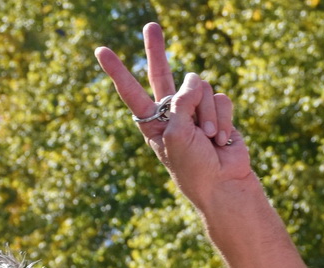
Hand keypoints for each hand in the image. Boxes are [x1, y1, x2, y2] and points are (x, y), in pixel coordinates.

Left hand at [96, 24, 249, 211]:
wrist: (222, 184)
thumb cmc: (193, 166)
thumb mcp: (176, 134)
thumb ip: (180, 102)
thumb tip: (194, 83)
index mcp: (153, 122)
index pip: (131, 92)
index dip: (117, 71)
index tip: (100, 51)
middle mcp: (172, 112)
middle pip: (161, 73)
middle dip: (156, 50)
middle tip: (151, 26)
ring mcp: (196, 111)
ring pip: (200, 87)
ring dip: (206, 113)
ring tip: (208, 138)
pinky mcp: (218, 112)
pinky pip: (220, 99)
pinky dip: (223, 118)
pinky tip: (221, 139)